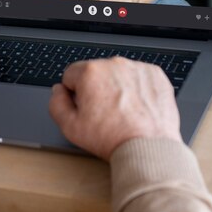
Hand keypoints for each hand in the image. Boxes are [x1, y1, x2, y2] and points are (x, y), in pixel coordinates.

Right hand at [49, 57, 181, 160]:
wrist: (147, 147)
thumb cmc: (112, 138)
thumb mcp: (70, 127)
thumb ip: (56, 103)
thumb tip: (58, 91)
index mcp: (91, 72)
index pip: (71, 74)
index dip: (74, 93)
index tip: (84, 107)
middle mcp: (114, 64)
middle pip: (95, 72)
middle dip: (96, 88)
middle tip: (103, 113)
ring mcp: (136, 67)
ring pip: (117, 73)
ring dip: (117, 86)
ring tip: (122, 111)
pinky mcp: (155, 74)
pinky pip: (138, 76)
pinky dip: (137, 87)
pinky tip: (136, 106)